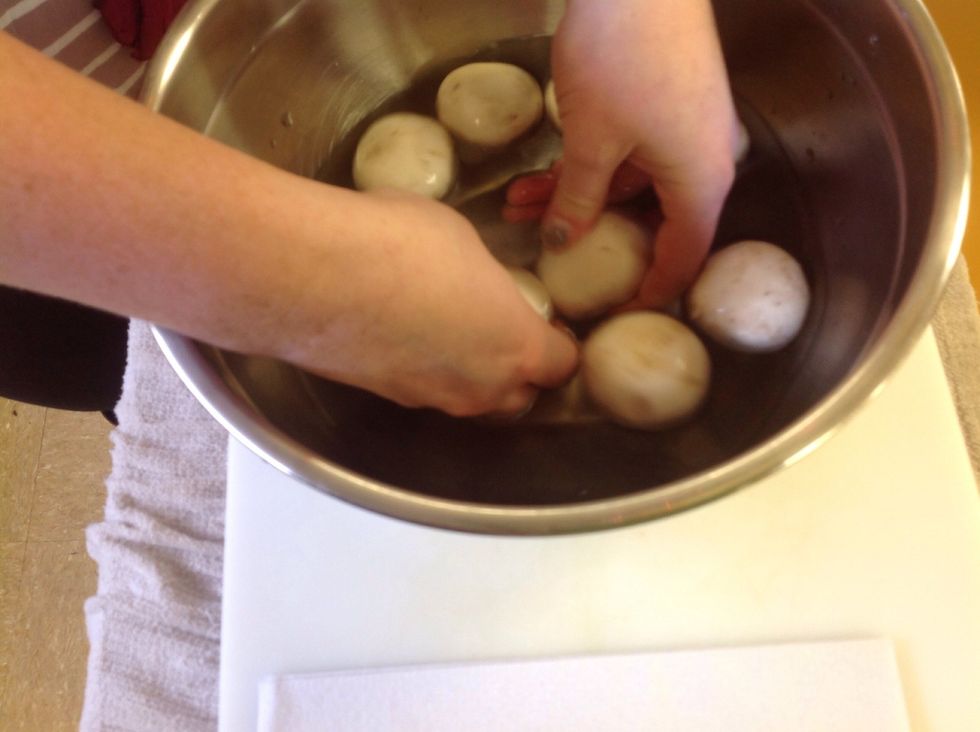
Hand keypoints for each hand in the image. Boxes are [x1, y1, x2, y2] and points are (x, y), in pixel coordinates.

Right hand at [277, 191, 578, 416]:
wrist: (315, 271)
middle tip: (498, 331)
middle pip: (518, 396)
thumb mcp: (463, 242)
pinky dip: (421, 371)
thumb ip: (484, 279)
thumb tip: (474, 282)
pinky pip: (421, 392)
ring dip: (468, 376)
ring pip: (467, 399)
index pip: (562, 366)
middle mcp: (479, 387)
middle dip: (517, 371)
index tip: (549, 326)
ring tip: (446, 331)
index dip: (560, 345)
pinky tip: (402, 334)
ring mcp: (429, 398)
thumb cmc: (401, 243)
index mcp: (517, 346)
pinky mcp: (385, 397)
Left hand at [544, 0, 740, 306]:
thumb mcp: (591, 141)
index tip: (617, 315)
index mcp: (699, 183)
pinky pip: (626, 155)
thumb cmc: (622, 59)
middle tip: (549, 257)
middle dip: (592, 238)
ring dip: (575, 197)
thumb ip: (577, 198)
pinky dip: (586, 166)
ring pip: (627, 186)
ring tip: (518, 207)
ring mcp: (682, 132)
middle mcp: (700, 163)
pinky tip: (536, 175)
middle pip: (649, 222)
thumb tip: (562, 241)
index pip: (682, 258)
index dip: (651, 292)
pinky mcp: (662, 107)